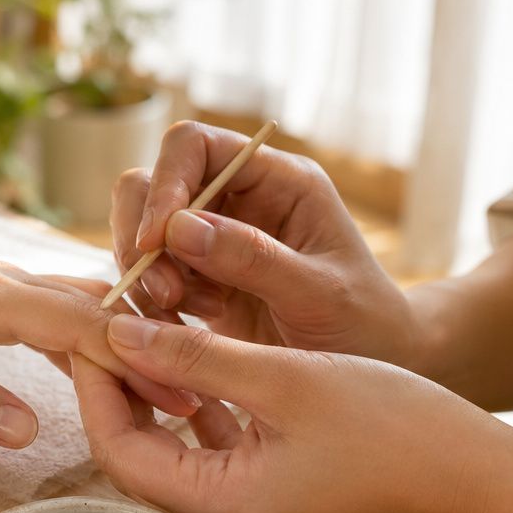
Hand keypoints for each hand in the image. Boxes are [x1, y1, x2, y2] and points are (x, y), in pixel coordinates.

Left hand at [0, 219, 198, 447]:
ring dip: (125, 346)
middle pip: (92, 312)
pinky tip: (116, 371)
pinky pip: (57, 314)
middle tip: (196, 401)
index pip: (73, 321)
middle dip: (145, 353)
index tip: (174, 393)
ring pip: (82, 309)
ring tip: (171, 391)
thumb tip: (27, 432)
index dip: (127, 357)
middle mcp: (5, 279)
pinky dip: (92, 342)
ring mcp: (4, 282)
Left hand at [72, 314, 500, 512]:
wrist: (469, 468)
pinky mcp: (264, 496)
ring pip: (169, 449)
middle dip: (118, 386)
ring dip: (152, 392)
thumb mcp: (281, 376)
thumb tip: (117, 332)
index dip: (95, 386)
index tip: (87, 328)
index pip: (119, 449)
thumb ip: (193, 357)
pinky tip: (185, 359)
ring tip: (137, 331)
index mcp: (222, 508)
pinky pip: (206, 452)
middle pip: (137, 451)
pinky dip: (190, 407)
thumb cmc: (388, 422)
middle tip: (106, 323)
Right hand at [111, 121, 418, 365]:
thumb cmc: (363, 324)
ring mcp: (212, 237)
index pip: (195, 146)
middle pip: (151, 183)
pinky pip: (148, 273)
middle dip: (143, 236)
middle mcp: (237, 197)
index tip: (155, 239)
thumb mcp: (319, 292)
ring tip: (182, 311)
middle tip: (162, 291)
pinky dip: (152, 300)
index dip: (165, 182)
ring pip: (140, 229)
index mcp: (277, 179)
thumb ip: (252, 258)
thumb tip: (178, 227)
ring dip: (146, 272)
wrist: (371, 366)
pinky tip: (187, 325)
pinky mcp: (196, 276)